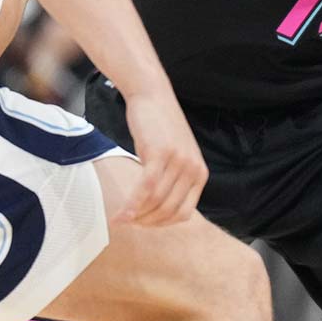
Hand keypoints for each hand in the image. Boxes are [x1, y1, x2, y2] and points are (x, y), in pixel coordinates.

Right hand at [117, 89, 207, 226]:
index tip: (144, 223)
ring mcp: (178, 162)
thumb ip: (175, 181)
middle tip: (129, 222)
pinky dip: (132, 205)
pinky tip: (121, 214)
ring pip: (156, 202)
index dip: (161, 224)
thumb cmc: (160, 127)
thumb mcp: (177, 156)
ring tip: (121, 218)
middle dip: (147, 222)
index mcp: (200, 174)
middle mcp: (193, 169)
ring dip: (137, 215)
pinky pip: (146, 189)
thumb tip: (159, 211)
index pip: (183, 214)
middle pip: (168, 210)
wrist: (152, 96)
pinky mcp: (160, 154)